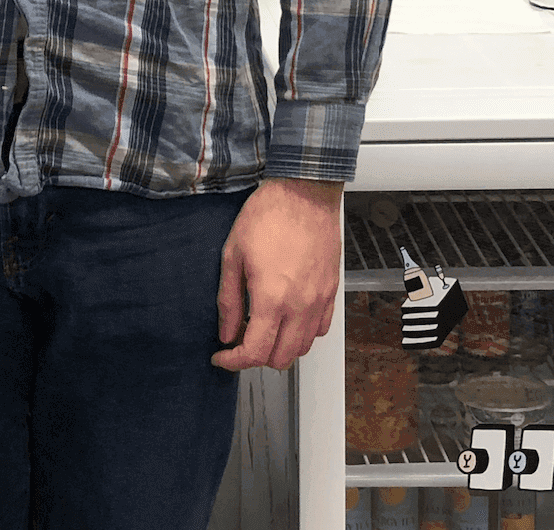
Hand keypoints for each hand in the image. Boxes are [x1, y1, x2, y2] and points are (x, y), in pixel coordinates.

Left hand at [212, 177, 343, 372]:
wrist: (304, 192)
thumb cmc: (268, 215)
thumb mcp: (234, 253)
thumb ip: (229, 299)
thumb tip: (226, 332)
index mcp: (272, 298)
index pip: (255, 352)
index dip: (234, 361)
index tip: (222, 356)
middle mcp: (299, 306)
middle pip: (281, 358)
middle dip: (256, 357)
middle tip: (241, 339)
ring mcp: (319, 300)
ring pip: (302, 348)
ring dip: (281, 348)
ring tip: (264, 328)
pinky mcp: (331, 291)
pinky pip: (320, 329)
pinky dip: (303, 334)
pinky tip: (288, 317)